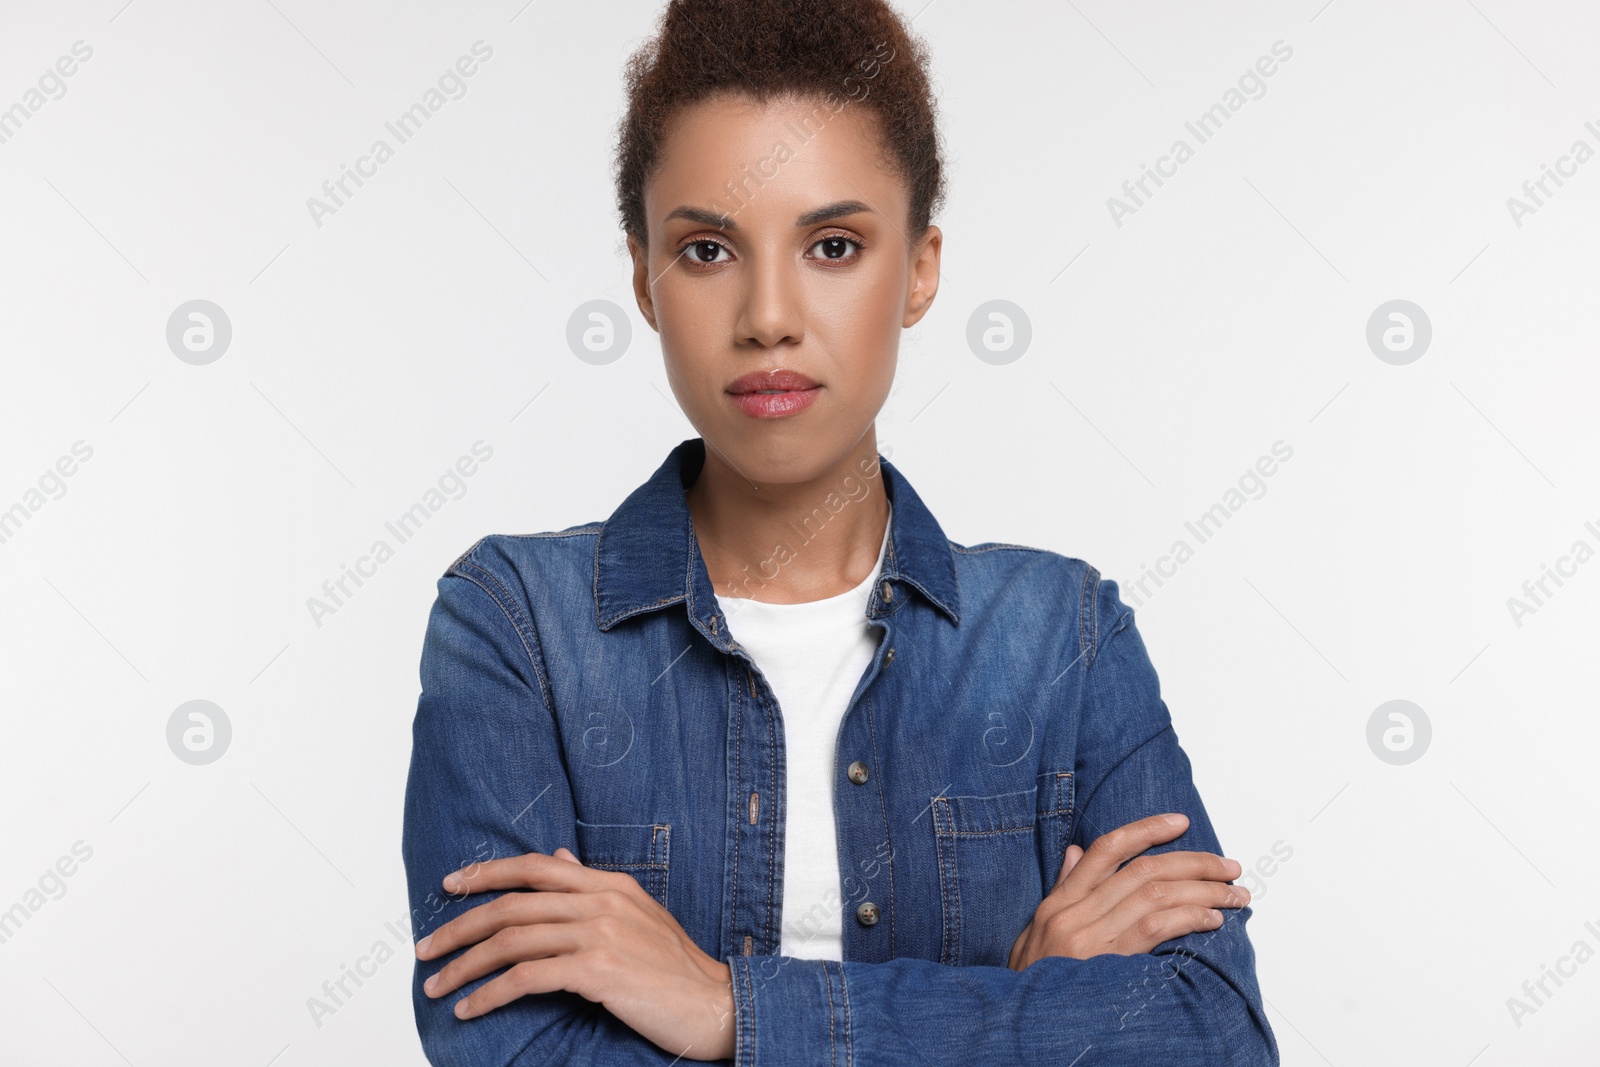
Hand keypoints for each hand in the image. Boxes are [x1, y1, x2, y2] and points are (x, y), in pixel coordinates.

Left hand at [415, 847, 735, 1061]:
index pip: (535, 867)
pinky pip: (527, 978)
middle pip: (512, 906)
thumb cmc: (675, 967)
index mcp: (609, 884)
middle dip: (459, 926)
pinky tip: (471, 1008)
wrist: (715, 1003)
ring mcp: (599, 934)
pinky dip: (490, 994)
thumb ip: (593, 885)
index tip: (449, 884)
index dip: (487, 872)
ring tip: (437, 985)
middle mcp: (601, 901)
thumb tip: (559, 856)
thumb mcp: (637, 913)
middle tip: (425, 948)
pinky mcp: (597, 972)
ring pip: (511, 941)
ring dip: (465, 965)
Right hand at [1007, 812, 1247, 969]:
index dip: (1146, 830)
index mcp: (1059, 901)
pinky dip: (1190, 918)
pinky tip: (1212, 919)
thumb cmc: (1034, 980)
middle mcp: (1074, 913)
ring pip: (1156, 894)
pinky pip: (1156, 928)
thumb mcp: (1037, 930)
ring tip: (1234, 895)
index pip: (1107, 849)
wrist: (1026, 1026)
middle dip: (1193, 863)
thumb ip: (1063, 889)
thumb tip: (1079, 851)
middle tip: (1228, 866)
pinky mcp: (1108, 964)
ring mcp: (1089, 937)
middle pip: (1143, 871)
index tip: (1180, 822)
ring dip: (1204, 891)